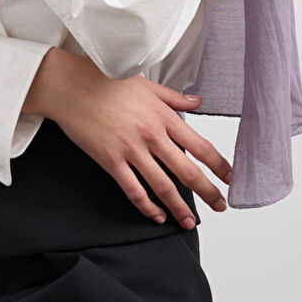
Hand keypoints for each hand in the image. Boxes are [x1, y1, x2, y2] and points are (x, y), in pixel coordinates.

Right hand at [31, 50, 232, 226]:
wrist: (71, 86)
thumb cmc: (106, 80)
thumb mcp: (147, 84)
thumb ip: (174, 98)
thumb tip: (197, 102)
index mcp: (163, 116)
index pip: (200, 146)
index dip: (219, 165)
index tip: (230, 177)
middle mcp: (151, 135)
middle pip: (187, 171)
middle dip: (208, 192)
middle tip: (220, 205)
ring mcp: (131, 150)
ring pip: (163, 187)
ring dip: (179, 207)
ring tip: (189, 220)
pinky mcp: (111, 161)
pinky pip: (133, 191)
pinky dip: (147, 207)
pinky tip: (155, 215)